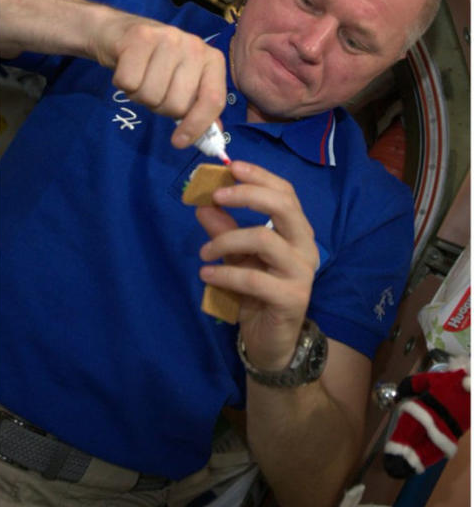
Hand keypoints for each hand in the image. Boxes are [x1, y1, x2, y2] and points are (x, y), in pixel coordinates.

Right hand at [90, 15, 226, 146]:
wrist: (120, 32)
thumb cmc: (155, 63)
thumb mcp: (183, 82)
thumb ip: (198, 107)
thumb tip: (213, 136)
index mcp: (212, 59)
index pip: (213, 100)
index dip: (197, 125)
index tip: (179, 142)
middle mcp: (194, 46)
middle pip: (177, 104)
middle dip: (159, 107)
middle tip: (153, 91)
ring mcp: (167, 38)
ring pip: (151, 95)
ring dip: (139, 95)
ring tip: (139, 78)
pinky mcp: (139, 37)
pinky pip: (129, 83)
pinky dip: (122, 84)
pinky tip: (126, 69)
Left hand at [194, 161, 318, 370]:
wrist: (270, 340)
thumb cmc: (255, 291)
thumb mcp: (235, 255)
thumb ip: (223, 229)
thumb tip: (202, 204)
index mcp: (295, 231)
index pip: (285, 192)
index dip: (259, 176)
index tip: (231, 166)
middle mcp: (305, 247)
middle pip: (283, 206)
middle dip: (247, 194)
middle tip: (216, 196)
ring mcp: (301, 273)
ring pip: (264, 238)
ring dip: (225, 239)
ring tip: (203, 253)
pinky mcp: (291, 298)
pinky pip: (253, 278)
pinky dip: (224, 273)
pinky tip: (206, 275)